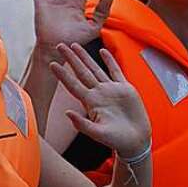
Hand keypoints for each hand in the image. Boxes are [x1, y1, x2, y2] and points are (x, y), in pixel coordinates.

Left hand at [50, 42, 150, 157]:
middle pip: (81, 72)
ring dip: (85, 57)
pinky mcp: (125, 89)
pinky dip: (109, 61)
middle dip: (71, 59)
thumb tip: (67, 113)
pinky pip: (115, 71)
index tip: (52, 64)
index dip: (62, 75)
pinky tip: (102, 52)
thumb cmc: (117, 140)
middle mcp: (98, 94)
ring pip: (95, 69)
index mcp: (90, 103)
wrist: (135, 141)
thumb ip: (83, 124)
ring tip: (75, 45)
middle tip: (60, 45)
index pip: (73, 85)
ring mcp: (111, 90)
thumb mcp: (98, 134)